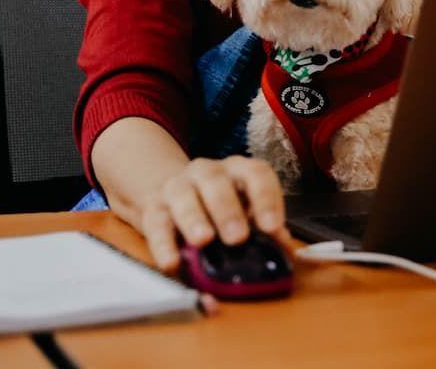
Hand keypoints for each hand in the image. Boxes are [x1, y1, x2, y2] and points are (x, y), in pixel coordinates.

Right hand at [138, 155, 297, 271]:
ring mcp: (177, 187)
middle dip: (228, 209)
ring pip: (183, 195)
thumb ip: (263, 230)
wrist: (170, 196)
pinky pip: (156, 224)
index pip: (256, 173)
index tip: (272, 227)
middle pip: (217, 182)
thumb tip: (282, 246)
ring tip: (203, 240)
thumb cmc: (216, 208)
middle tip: (237, 237)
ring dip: (194, 218)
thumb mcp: (243, 212)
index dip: (266, 198)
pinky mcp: (153, 209)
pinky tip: (172, 263)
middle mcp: (207, 173)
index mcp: (237, 171)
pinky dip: (164, 245)